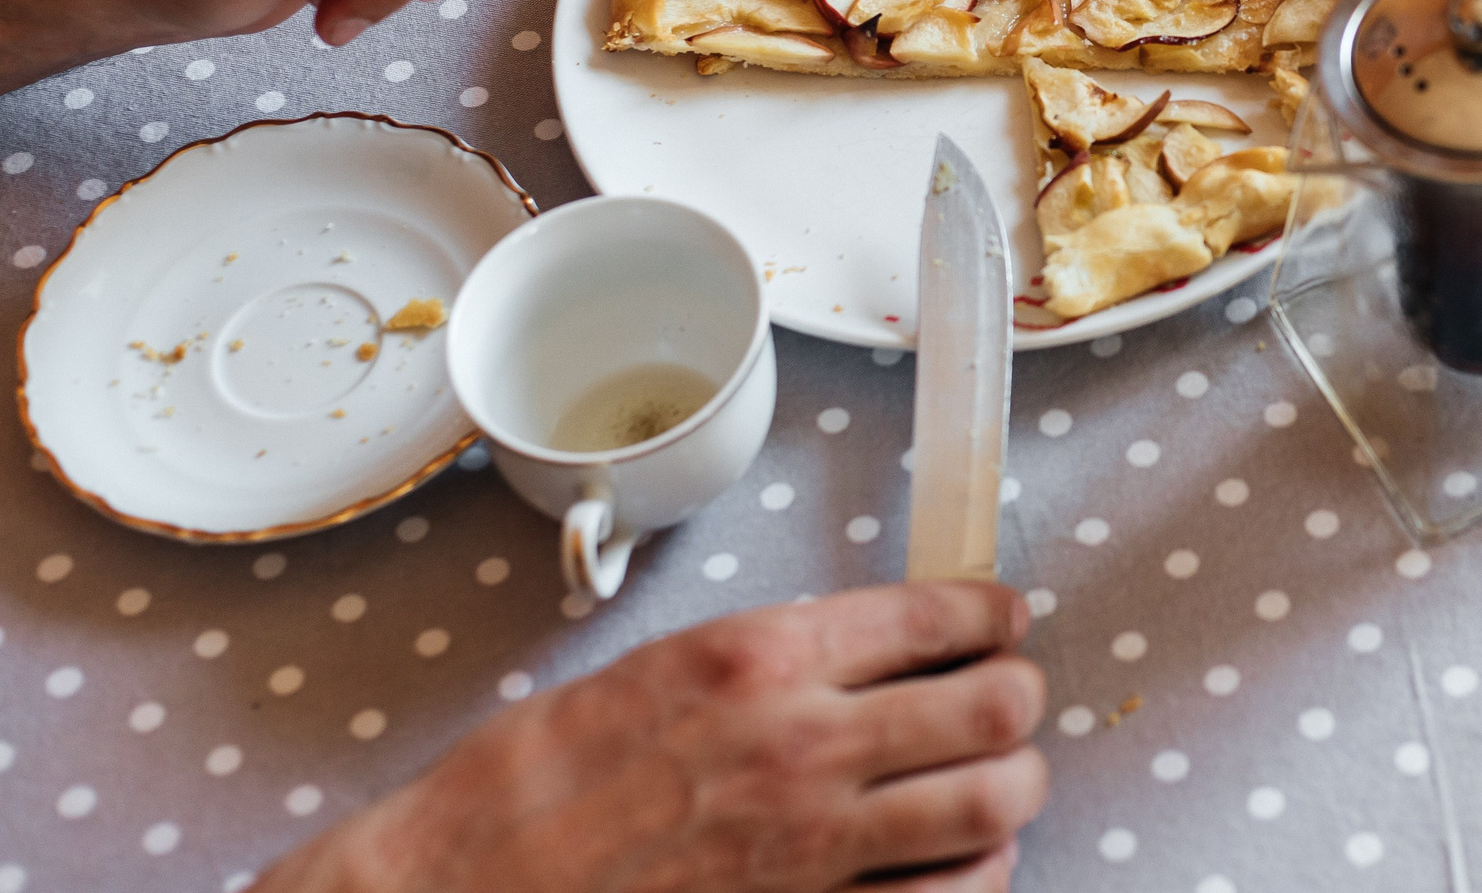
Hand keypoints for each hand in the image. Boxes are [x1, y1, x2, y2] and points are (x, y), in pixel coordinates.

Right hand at [262, 583, 1047, 892]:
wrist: (464, 885)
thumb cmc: (538, 782)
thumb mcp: (658, 669)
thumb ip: (773, 657)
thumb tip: (868, 648)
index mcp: (759, 658)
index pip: (933, 617)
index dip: (991, 614)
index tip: (1004, 618)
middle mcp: (801, 744)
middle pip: (990, 707)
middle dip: (1018, 695)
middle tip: (1010, 696)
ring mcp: (812, 847)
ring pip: (992, 802)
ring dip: (1013, 782)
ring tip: (999, 775)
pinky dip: (978, 872)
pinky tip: (959, 858)